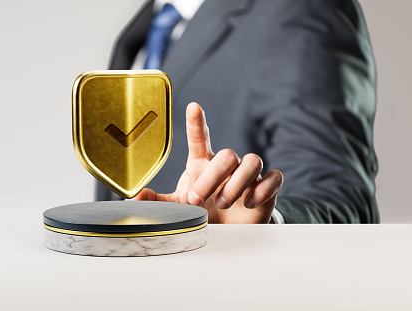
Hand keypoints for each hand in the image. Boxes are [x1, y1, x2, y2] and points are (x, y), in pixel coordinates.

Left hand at [133, 102, 282, 222]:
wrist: (229, 232)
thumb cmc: (204, 212)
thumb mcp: (178, 208)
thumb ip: (158, 202)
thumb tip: (137, 196)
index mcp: (203, 164)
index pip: (200, 138)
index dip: (197, 123)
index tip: (193, 107)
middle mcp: (227, 166)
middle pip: (226, 154)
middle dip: (212, 177)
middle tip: (198, 199)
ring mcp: (248, 176)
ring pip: (252, 161)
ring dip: (236, 183)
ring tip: (225, 203)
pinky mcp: (267, 189)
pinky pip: (274, 177)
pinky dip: (263, 189)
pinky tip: (250, 202)